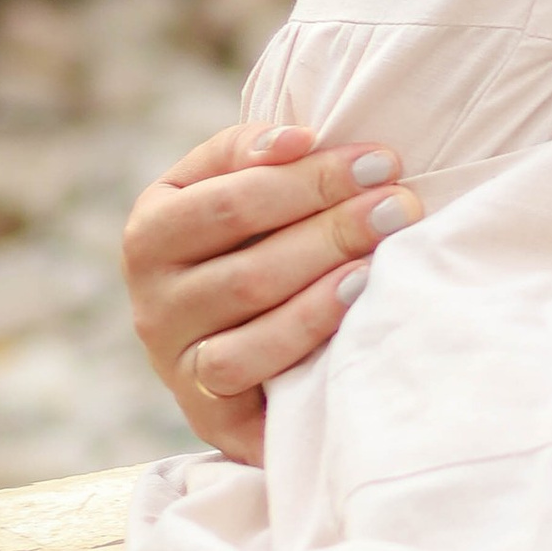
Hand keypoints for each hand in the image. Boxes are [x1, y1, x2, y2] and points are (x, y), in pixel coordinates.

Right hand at [123, 127, 422, 464]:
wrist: (242, 344)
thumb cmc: (251, 244)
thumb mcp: (235, 189)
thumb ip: (254, 153)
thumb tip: (298, 139)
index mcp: (153, 229)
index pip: (231, 199)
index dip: (309, 179)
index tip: (380, 162)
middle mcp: (152, 298)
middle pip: (249, 260)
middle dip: (333, 227)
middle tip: (400, 206)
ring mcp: (175, 359)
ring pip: (248, 313)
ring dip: (323, 278)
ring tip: (381, 254)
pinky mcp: (204, 411)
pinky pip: (248, 371)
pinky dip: (304, 332)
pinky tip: (353, 303)